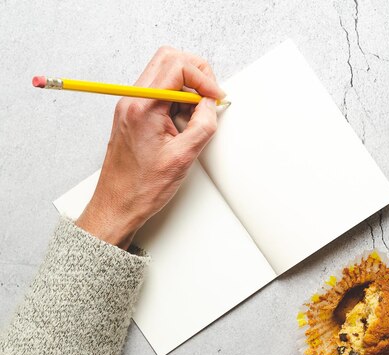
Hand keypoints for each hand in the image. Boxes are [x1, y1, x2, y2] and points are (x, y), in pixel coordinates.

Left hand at [76, 46, 224, 249]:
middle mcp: (132, 100)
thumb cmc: (141, 188)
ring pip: (164, 73)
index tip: (216, 97)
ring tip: (197, 114)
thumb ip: (203, 124)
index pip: (176, 66)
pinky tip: (185, 121)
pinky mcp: (133, 113)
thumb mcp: (183, 156)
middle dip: (196, 72)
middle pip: (168, 59)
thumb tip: (212, 104)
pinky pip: (159, 92)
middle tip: (210, 95)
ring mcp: (130, 105)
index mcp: (143, 107)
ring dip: (187, 87)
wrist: (117, 205)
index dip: (203, 78)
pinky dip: (178, 99)